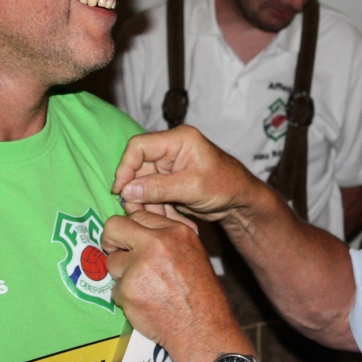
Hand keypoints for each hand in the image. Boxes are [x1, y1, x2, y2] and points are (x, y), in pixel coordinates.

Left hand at [102, 210, 249, 361]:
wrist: (202, 329)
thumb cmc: (200, 294)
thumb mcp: (192, 253)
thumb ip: (167, 238)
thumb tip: (139, 228)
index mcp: (175, 232)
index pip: (138, 216)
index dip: (131, 229)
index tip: (129, 239)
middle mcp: (156, 244)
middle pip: (113, 227)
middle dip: (110, 241)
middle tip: (117, 253)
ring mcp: (139, 267)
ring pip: (112, 262)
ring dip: (122, 275)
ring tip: (145, 287)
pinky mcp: (128, 290)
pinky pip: (115, 289)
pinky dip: (126, 298)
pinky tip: (146, 304)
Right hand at [113, 126, 271, 225]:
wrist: (241, 201)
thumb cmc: (226, 185)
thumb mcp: (193, 187)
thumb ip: (159, 188)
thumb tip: (127, 191)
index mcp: (178, 140)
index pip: (139, 146)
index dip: (126, 167)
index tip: (120, 190)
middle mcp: (170, 150)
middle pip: (139, 169)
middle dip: (139, 194)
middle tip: (140, 214)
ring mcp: (169, 166)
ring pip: (144, 186)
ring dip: (151, 207)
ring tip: (167, 221)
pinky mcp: (170, 182)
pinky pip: (154, 195)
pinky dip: (160, 210)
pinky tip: (177, 222)